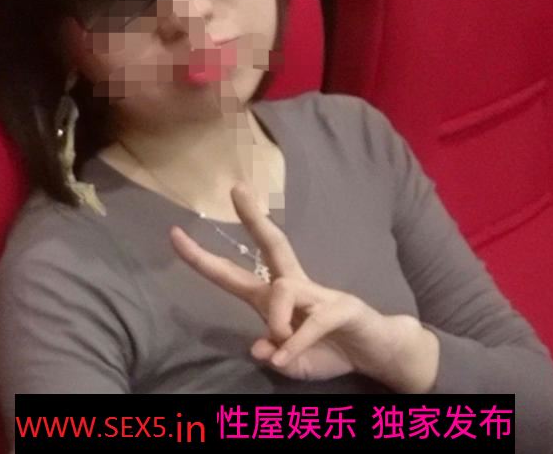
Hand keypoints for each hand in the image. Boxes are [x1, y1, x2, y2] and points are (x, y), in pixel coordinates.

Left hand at [170, 182, 437, 388]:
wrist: (378, 354)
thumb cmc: (329, 350)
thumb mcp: (293, 362)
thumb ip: (275, 354)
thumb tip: (259, 348)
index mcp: (274, 297)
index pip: (232, 274)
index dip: (201, 257)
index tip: (174, 234)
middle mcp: (294, 286)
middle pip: (271, 244)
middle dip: (253, 217)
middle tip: (236, 188)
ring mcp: (319, 293)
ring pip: (283, 289)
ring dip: (276, 322)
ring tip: (281, 346)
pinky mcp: (341, 306)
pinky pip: (312, 320)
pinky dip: (297, 343)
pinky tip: (287, 358)